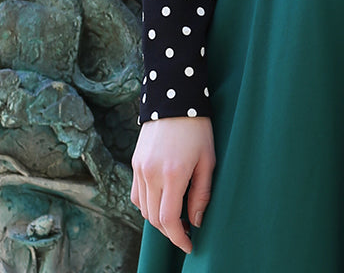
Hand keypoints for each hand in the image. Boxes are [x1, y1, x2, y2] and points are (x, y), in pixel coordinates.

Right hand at [131, 116, 214, 253]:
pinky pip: (137, 194)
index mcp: (172, 174)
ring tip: (175, 213)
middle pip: (154, 219)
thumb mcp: (208, 160)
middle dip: (170, 230)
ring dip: (158, 218)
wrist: (174, 96)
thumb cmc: (198, 127)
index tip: (189, 246)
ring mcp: (140, 168)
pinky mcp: (134, 162)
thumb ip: (201, 194)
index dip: (178, 238)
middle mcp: (151, 174)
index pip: (168, 220)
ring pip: (143, 209)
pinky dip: (147, 204)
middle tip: (186, 229)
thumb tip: (195, 222)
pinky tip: (162, 198)